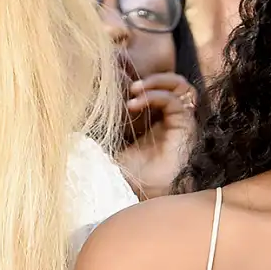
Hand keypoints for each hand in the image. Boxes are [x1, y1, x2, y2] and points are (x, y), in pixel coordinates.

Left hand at [117, 74, 198, 200]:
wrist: (134, 192)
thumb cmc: (124, 172)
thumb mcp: (111, 137)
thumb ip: (107, 119)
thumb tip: (84, 102)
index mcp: (161, 121)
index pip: (166, 88)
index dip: (147, 82)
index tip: (122, 85)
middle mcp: (176, 121)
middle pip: (179, 84)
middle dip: (155, 77)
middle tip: (130, 85)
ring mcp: (183, 125)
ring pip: (183, 88)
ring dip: (158, 82)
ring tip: (135, 89)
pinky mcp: (186, 130)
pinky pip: (176, 102)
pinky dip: (155, 96)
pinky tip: (134, 104)